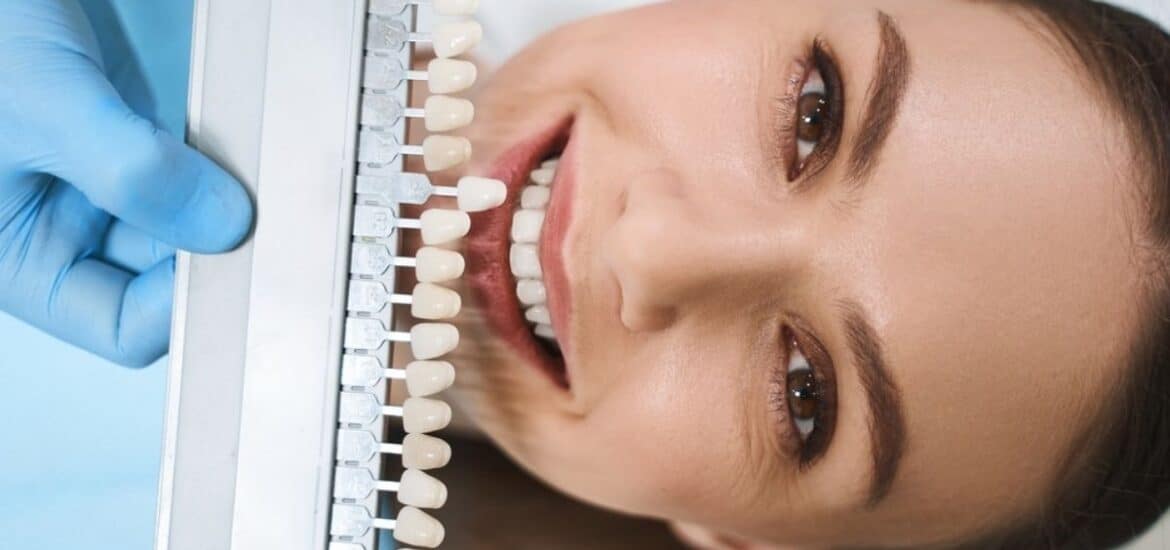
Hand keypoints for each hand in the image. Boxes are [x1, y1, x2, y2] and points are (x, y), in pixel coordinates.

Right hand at [0, 0, 252, 366]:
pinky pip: (191, 172)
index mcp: (19, 257)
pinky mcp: (129, 140)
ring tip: (267, 179)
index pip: (122, 326)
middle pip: (167, 278)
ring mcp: (100, 185)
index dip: (181, 304)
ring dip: (226, 204)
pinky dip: (222, 162)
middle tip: (273, 220)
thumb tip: (223, 226)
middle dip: (217, 251)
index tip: (230, 256)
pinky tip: (248, 143)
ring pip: (187, 223)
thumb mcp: (44, 108)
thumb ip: (131, 171)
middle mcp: (61, 230)